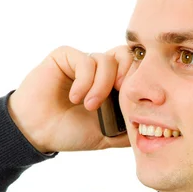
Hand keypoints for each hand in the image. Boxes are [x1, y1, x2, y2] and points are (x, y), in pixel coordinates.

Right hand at [8, 45, 132, 153]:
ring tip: (90, 106)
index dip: (140, 80)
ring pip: (106, 60)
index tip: (136, 101)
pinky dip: (85, 82)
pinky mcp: (65, 57)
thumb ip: (129, 131)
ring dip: (101, 86)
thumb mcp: (107, 135)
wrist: (39, 132)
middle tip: (120, 95)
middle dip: (127, 76)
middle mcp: (100, 70)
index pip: (136, 69)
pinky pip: (85, 60)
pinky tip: (76, 98)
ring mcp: (83, 62)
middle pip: (126, 55)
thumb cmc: (70, 132)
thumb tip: (154, 131)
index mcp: (113, 85)